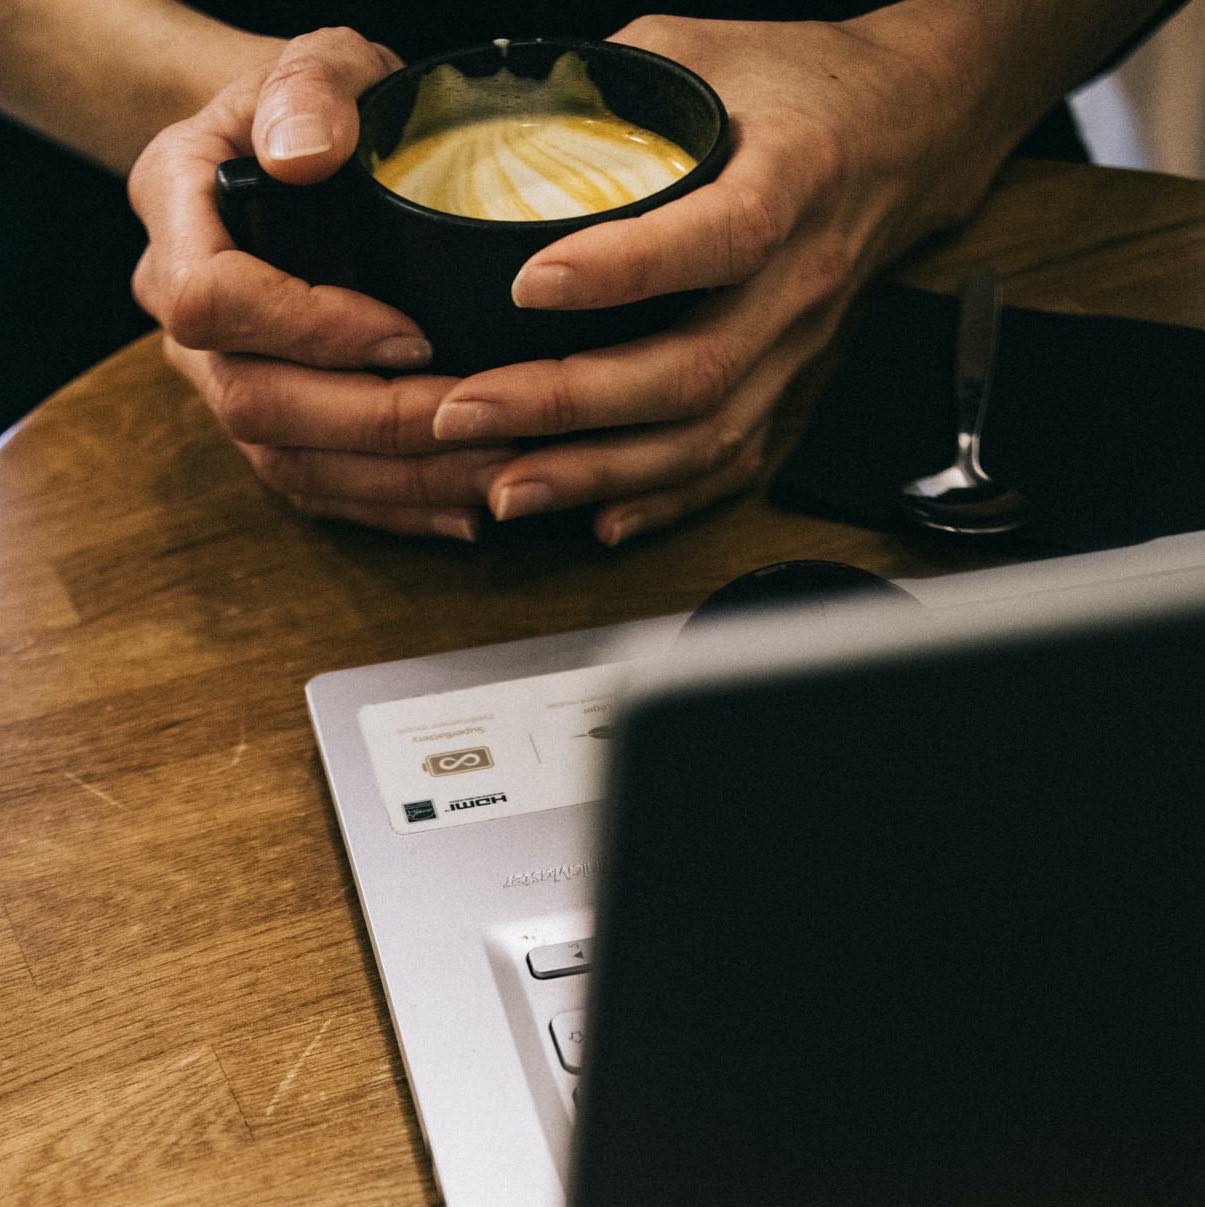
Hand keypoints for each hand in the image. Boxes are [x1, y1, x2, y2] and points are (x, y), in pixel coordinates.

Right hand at [129, 27, 512, 541]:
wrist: (303, 161)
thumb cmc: (318, 112)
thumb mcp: (319, 63)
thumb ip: (312, 90)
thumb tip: (305, 155)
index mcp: (178, 219)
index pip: (214, 300)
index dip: (309, 329)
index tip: (410, 332)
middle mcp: (186, 321)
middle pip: (256, 403)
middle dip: (377, 423)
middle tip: (481, 419)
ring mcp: (224, 381)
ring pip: (289, 463)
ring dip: (397, 480)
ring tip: (494, 477)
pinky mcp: (273, 426)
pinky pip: (317, 488)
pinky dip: (393, 505)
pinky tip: (466, 505)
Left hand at [430, 14, 999, 543]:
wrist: (905, 136)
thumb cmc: (800, 88)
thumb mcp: (702, 51)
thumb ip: (604, 87)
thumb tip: (491, 127)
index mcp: (793, 177)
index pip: (720, 235)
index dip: (627, 269)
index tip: (526, 286)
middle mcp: (798, 281)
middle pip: (695, 369)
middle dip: (570, 404)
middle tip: (463, 414)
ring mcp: (796, 348)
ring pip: (707, 436)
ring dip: (599, 472)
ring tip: (505, 488)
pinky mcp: (787, 386)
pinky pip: (732, 464)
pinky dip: (663, 502)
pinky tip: (596, 520)